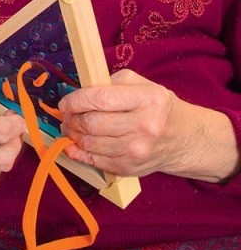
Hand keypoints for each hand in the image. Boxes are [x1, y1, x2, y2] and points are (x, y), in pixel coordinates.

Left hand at [58, 68, 239, 180]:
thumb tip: (80, 91)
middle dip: (72, 119)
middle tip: (67, 116)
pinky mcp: (130, 167)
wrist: (184, 139)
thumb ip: (111, 82)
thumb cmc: (157, 107)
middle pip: (92, 123)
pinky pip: (94, 160)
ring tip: (70, 128)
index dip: (76, 101)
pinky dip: (77, 152)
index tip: (65, 103)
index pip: (101, 99)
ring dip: (72, 135)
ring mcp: (137, 150)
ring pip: (90, 143)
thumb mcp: (142, 84)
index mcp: (148, 99)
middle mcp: (145, 126)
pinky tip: (74, 144)